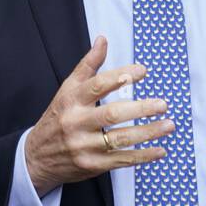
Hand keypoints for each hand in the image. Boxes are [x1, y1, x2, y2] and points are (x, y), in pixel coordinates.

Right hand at [24, 36, 171, 196]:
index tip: (142, 71)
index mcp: (71, 100)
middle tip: (162, 104)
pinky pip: (121, 160)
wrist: (37, 156)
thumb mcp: (67, 89)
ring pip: (120, 139)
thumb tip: (103, 40)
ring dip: (148, 132)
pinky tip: (159, 150)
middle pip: (112, 114)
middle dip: (140, 109)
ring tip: (168, 125)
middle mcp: (76, 122)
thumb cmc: (57, 117)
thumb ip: (88, 66)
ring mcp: (84, 146)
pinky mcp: (92, 165)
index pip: (98, 85)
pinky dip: (143, 156)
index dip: (121, 76)